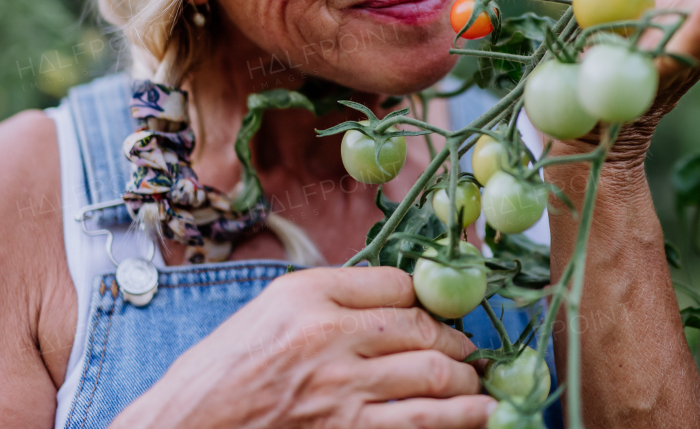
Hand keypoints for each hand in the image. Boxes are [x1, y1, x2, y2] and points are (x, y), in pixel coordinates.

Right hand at [111, 266, 494, 428]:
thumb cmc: (219, 373)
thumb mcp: (267, 311)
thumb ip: (327, 298)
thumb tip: (389, 299)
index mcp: (308, 295)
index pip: (396, 283)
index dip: (428, 297)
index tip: (441, 310)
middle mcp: (329, 336)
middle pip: (422, 328)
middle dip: (456, 341)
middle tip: (468, 350)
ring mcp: (341, 391)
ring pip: (432, 376)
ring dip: (466, 380)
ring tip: (477, 383)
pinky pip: (419, 425)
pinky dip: (459, 419)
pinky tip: (479, 414)